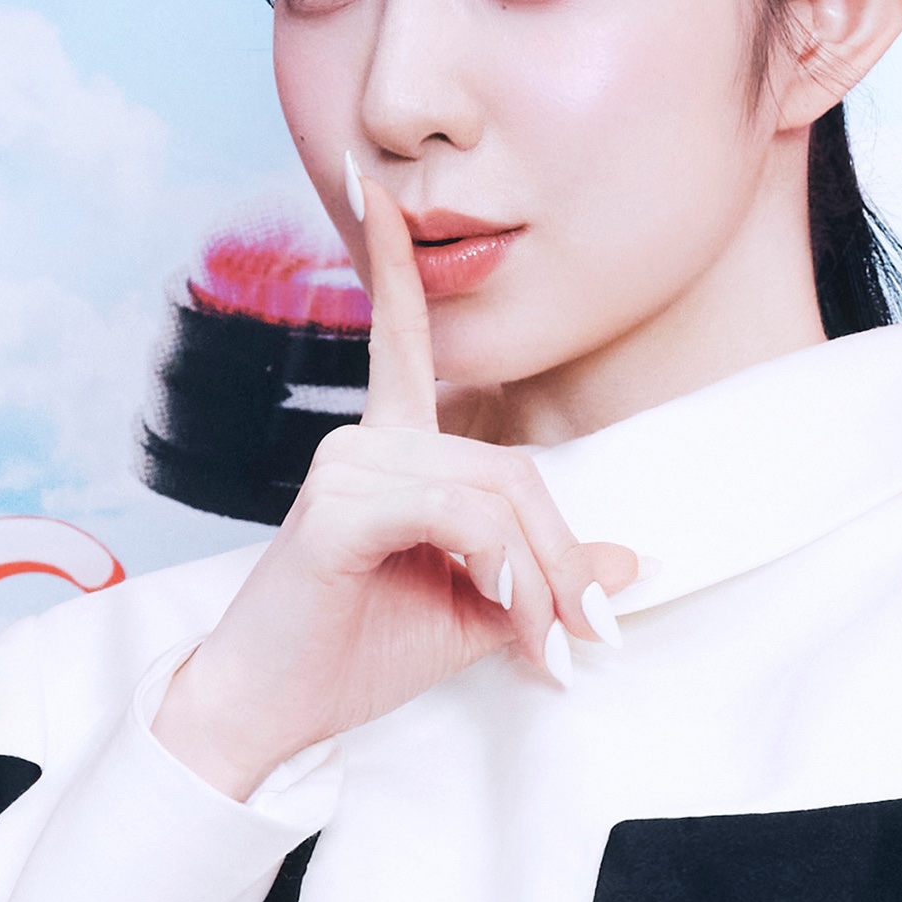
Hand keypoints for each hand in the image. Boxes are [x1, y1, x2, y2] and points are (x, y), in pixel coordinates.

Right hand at [154, 174, 637, 800]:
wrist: (269, 714)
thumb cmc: (353, 655)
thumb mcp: (476, 613)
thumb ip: (542, 576)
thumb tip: (632, 557)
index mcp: (390, 452)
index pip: (404, 341)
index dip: (395, 265)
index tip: (373, 187)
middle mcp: (365, 442)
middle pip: (512, 467)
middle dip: (562, 556)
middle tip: (586, 636)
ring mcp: (347, 466)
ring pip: (494, 493)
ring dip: (537, 578)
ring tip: (542, 649)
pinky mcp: (338, 507)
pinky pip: (456, 514)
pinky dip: (500, 569)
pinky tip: (502, 614)